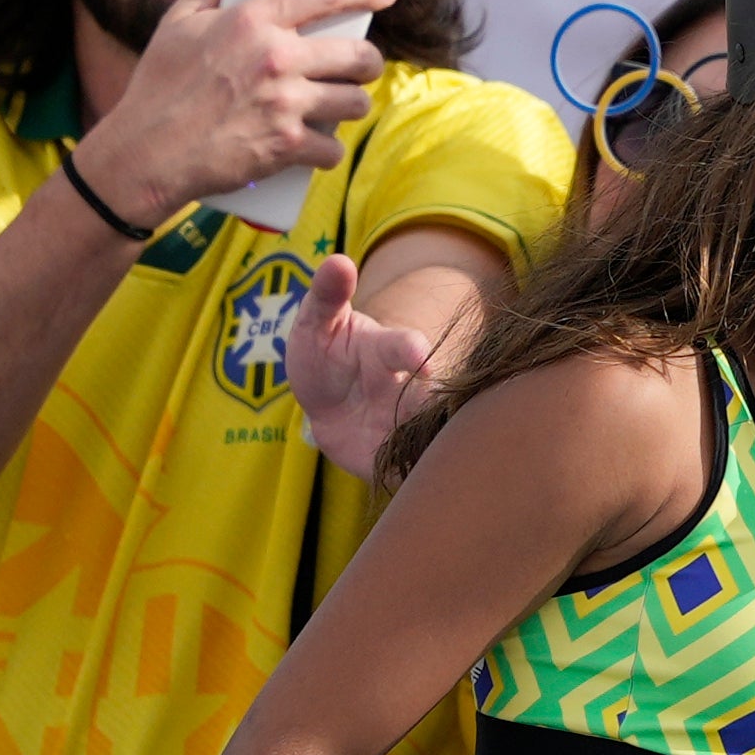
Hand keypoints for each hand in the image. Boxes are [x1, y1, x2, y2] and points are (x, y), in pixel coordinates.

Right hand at [73, 0, 393, 230]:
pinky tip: (309, 146)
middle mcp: (275, 58)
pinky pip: (334, 148)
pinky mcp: (287, 145)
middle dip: (366, 62)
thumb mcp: (180, 20)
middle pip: (359, 54)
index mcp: (251, 22)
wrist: (146, 151)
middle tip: (356, 66)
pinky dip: (325, 151)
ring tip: (330, 105)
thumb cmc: (160, 85)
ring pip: (356, 101)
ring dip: (348, 105)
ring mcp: (284, 103)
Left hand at [288, 255, 434, 482]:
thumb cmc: (325, 356)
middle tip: (437, 415)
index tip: (419, 360)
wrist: (330, 407)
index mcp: (389, 352)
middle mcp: (410, 389)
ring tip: (434, 461)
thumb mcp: (316, 323)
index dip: (413, 352)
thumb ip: (327, 295)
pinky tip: (426, 495)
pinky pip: (416, 472)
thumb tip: (337, 259)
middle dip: (434, 407)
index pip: (406, 348)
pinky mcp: (401, 460)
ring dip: (429, 447)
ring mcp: (408, 425)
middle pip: (431, 398)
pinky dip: (418, 482)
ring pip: (431, 436)